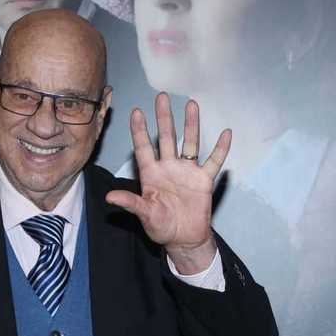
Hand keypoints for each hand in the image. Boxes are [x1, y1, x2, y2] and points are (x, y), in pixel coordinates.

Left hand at [107, 94, 229, 273]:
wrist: (183, 238)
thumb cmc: (160, 227)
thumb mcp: (144, 215)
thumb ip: (131, 203)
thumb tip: (110, 198)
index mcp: (151, 174)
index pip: (143, 148)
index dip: (139, 130)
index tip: (136, 112)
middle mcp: (169, 168)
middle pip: (166, 138)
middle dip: (164, 118)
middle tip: (162, 97)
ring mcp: (187, 172)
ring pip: (189, 143)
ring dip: (191, 125)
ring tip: (192, 104)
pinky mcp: (204, 180)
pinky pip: (213, 161)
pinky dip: (220, 149)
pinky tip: (226, 133)